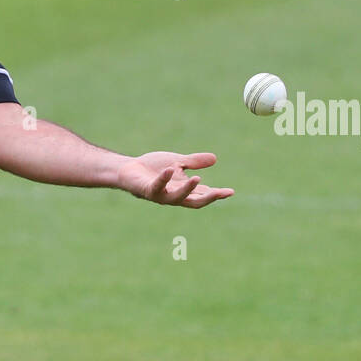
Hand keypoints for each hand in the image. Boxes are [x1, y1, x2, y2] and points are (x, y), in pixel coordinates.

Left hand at [117, 152, 233, 207]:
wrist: (129, 170)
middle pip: (194, 201)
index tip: (231, 192)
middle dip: (208, 198)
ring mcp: (160, 195)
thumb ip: (194, 162)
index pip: (203, 194)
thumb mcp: (178, 162)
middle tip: (221, 193)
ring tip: (197, 178)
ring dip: (187, 189)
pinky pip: (157, 186)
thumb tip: (215, 159)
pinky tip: (170, 169)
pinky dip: (163, 178)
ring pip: (177, 197)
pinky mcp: (147, 191)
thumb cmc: (154, 168)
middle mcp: (173, 196)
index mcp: (183, 189)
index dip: (217, 194)